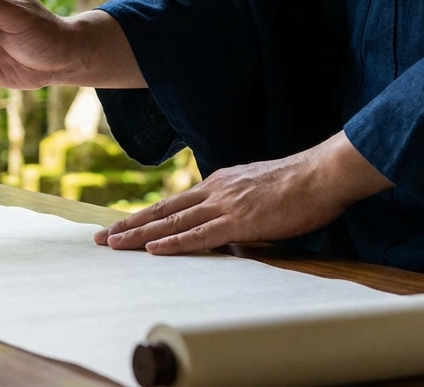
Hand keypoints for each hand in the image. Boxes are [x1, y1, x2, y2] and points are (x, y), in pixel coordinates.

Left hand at [94, 132, 392, 254]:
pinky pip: (199, 234)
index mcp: (220, 184)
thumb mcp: (261, 194)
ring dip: (140, 235)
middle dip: (129, 225)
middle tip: (100, 238)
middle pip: (163, 211)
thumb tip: (231, 233)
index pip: (174, 204)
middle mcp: (214, 190)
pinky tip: (152, 249)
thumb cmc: (301, 186)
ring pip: (172, 222)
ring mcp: (224, 204)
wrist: (323, 174)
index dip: (146, 216)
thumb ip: (240, 211)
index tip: (122, 226)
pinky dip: (173, 242)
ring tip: (113, 245)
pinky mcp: (239, 220)